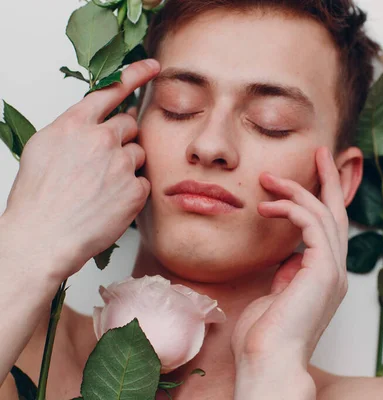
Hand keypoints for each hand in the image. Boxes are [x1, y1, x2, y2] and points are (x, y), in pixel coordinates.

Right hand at [1, 59, 159, 281]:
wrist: (44, 237)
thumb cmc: (38, 198)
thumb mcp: (44, 148)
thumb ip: (73, 129)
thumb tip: (93, 122)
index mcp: (75, 125)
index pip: (112, 90)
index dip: (136, 75)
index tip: (153, 67)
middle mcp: (101, 139)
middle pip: (130, 124)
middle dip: (122, 138)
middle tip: (103, 162)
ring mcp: (121, 164)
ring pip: (138, 154)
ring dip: (127, 166)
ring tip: (101, 187)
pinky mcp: (135, 190)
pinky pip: (143, 181)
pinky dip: (131, 191)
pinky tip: (110, 203)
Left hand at [231, 146, 348, 369]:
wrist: (268, 361)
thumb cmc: (264, 335)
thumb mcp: (277, 295)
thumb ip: (286, 273)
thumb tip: (287, 258)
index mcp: (326, 276)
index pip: (329, 228)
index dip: (323, 199)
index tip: (310, 177)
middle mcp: (335, 271)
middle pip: (337, 214)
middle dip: (329, 180)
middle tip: (318, 153)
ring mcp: (333, 271)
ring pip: (324, 215)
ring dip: (298, 191)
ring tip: (270, 178)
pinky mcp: (324, 271)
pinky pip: (312, 226)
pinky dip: (293, 209)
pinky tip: (270, 206)